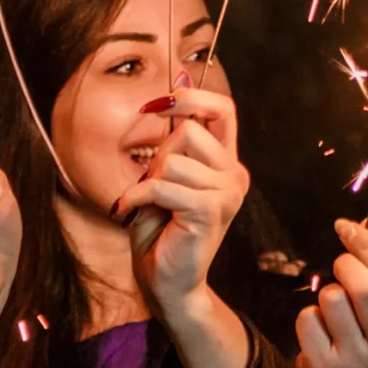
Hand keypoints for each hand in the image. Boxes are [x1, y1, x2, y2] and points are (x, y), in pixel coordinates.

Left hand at [113, 89, 248, 326]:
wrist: (166, 283)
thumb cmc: (161, 233)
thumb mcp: (165, 177)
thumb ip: (175, 141)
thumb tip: (178, 85)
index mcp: (227, 164)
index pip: (223, 110)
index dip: (192, 98)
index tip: (158, 104)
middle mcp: (235, 176)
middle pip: (190, 132)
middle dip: (159, 157)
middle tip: (152, 190)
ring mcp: (227, 193)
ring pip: (173, 159)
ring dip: (147, 182)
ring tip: (149, 208)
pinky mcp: (209, 211)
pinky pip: (161, 186)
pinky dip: (137, 198)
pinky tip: (132, 214)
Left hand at [296, 220, 367, 367]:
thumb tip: (352, 228)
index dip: (367, 246)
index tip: (345, 227)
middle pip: (365, 289)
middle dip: (345, 266)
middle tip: (339, 266)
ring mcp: (355, 361)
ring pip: (332, 300)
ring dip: (327, 293)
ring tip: (333, 308)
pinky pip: (308, 319)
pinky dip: (309, 315)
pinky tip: (318, 331)